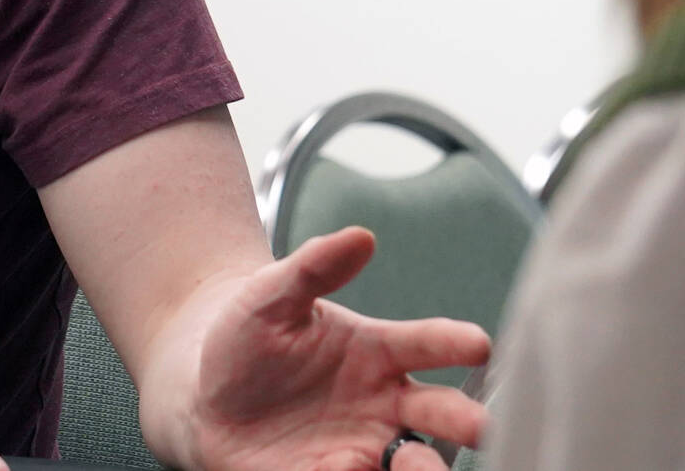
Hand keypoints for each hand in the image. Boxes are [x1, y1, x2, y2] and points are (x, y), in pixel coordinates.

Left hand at [182, 227, 490, 470]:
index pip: (428, 342)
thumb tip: (359, 236)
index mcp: (378, 352)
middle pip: (439, 413)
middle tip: (477, 424)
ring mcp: (363, 447)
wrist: (206, 396)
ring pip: (413, 464)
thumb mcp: (271, 297)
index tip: (478, 344)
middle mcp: (383, 404)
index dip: (454, 342)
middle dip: (463, 420)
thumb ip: (314, 267)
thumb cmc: (247, 340)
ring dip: (424, 468)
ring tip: (417, 464)